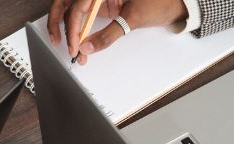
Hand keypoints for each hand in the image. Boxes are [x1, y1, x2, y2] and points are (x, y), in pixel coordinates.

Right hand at [47, 0, 187, 64]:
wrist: (176, 3)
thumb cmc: (160, 2)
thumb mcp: (132, 18)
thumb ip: (108, 34)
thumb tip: (88, 47)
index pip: (79, 4)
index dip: (74, 26)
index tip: (75, 45)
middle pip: (67, 2)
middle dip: (59, 22)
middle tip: (57, 42)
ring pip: (72, 9)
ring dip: (68, 28)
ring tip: (71, 48)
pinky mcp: (101, 5)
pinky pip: (83, 16)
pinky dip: (79, 30)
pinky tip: (79, 44)